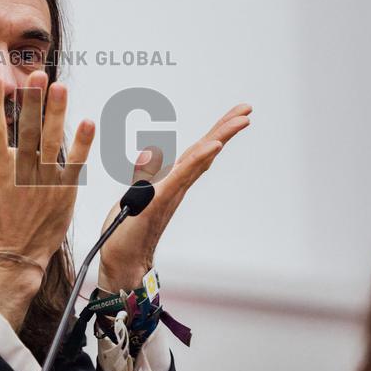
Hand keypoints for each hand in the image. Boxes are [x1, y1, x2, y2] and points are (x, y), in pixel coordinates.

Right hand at [0, 71, 94, 327]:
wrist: (16, 258)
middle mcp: (21, 171)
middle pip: (26, 128)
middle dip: (31, 100)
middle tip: (37, 74)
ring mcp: (45, 180)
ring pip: (51, 139)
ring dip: (56, 112)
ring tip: (61, 87)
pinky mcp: (65, 190)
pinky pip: (75, 162)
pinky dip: (82, 143)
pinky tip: (88, 121)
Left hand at [98, 103, 251, 291]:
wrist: (122, 262)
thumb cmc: (128, 231)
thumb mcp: (135, 194)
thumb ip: (145, 176)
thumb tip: (149, 155)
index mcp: (172, 181)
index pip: (197, 151)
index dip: (216, 131)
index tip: (236, 115)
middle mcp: (177, 185)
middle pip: (205, 151)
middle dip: (225, 128)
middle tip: (247, 109)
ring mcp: (171, 192)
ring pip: (199, 159)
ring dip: (220, 137)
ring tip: (241, 120)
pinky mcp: (160, 200)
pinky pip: (182, 176)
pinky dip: (199, 159)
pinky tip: (214, 145)